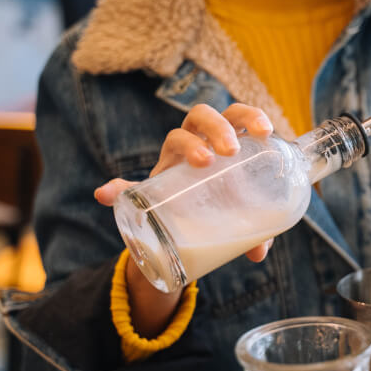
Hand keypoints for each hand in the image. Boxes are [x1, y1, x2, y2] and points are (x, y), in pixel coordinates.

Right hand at [93, 103, 273, 337]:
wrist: (189, 233)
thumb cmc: (223, 212)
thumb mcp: (241, 222)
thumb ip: (254, 235)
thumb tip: (258, 254)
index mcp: (223, 145)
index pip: (234, 116)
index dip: (249, 116)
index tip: (265, 131)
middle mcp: (196, 146)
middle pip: (202, 116)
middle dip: (218, 126)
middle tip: (231, 150)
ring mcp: (172, 163)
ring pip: (175, 137)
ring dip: (188, 143)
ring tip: (203, 161)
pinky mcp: (149, 188)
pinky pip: (127, 186)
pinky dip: (115, 189)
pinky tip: (106, 194)